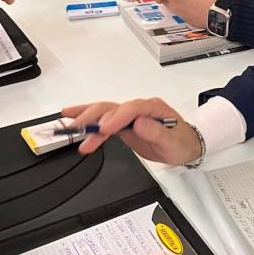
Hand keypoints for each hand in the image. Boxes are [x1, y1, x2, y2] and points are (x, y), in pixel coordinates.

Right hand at [61, 97, 201, 165]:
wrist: (185, 146)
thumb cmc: (182, 142)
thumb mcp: (173, 141)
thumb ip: (157, 132)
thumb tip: (140, 123)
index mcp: (153, 108)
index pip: (132, 108)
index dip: (117, 117)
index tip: (105, 130)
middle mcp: (139, 109)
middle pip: (113, 107)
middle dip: (94, 116)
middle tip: (79, 126)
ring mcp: (130, 116)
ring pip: (104, 112)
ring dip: (86, 118)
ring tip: (68, 124)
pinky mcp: (123, 125)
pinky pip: (104, 123)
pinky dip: (90, 126)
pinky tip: (75, 126)